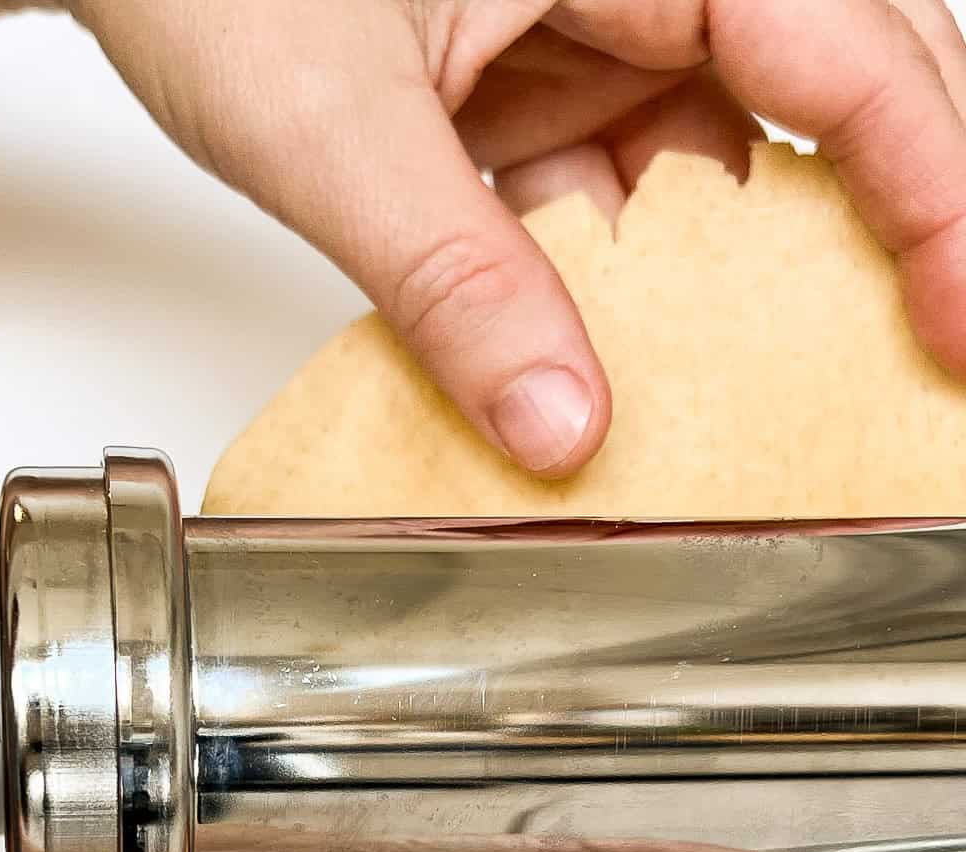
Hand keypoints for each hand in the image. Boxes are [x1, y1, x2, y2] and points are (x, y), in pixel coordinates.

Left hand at [71, 0, 965, 476]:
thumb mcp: (332, 123)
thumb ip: (451, 275)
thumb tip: (558, 427)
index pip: (848, 51)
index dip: (934, 194)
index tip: (957, 325)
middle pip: (837, 97)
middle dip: (885, 236)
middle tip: (917, 374)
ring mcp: (605, 31)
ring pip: (738, 171)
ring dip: (746, 297)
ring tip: (777, 411)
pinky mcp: (553, 94)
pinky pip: (637, 204)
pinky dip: (638, 298)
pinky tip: (631, 378)